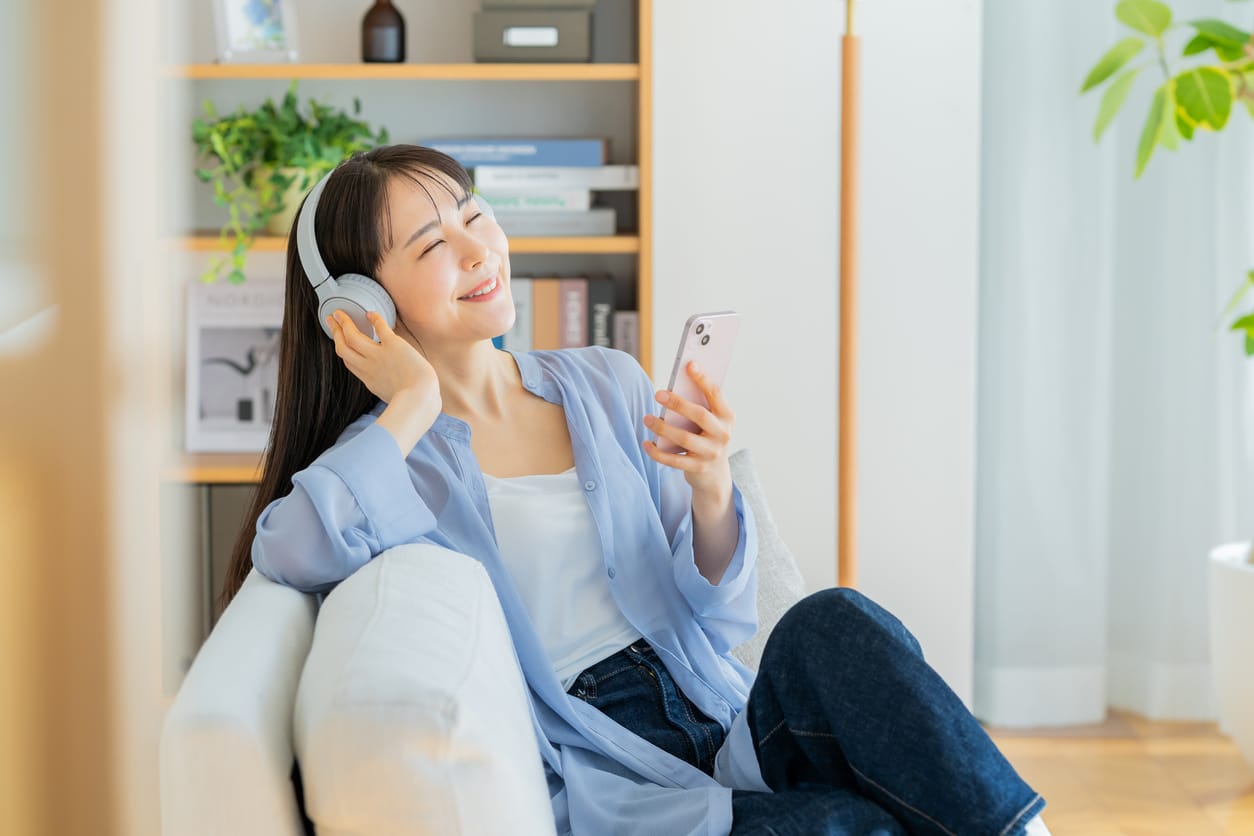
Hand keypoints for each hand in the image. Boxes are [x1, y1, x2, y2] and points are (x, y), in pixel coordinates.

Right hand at [326, 310, 441, 449]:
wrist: (420, 398)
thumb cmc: (413, 401)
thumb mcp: (390, 396)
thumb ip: (385, 387)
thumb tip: (389, 385)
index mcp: (369, 379)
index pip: (348, 362)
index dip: (341, 349)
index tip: (338, 340)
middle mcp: (369, 367)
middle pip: (343, 348)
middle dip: (334, 332)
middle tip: (330, 320)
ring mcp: (379, 356)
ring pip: (353, 337)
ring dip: (344, 323)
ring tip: (340, 313)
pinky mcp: (393, 346)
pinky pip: (379, 328)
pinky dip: (374, 319)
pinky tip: (370, 314)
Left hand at [642, 361, 734, 497]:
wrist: (715, 474)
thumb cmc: (706, 437)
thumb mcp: (710, 421)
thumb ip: (698, 405)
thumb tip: (674, 387)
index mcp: (727, 417)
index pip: (715, 394)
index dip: (702, 379)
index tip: (689, 364)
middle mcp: (722, 434)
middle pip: (699, 415)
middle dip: (678, 403)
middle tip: (658, 394)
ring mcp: (711, 453)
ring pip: (684, 438)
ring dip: (663, 427)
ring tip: (647, 418)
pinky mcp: (698, 468)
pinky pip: (674, 460)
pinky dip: (657, 452)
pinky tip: (647, 443)